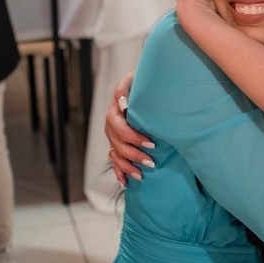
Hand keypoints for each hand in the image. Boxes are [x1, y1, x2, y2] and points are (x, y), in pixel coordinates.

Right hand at [104, 72, 153, 186]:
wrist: (139, 87)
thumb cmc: (140, 83)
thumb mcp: (132, 79)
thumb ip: (125, 89)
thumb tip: (123, 103)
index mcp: (114, 111)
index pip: (121, 129)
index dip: (135, 138)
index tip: (151, 144)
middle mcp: (111, 125)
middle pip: (119, 145)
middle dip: (134, 156)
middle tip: (151, 162)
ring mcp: (112, 136)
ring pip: (116, 155)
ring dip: (127, 167)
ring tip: (141, 176)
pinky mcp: (116, 143)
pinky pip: (114, 161)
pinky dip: (119, 172)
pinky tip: (126, 182)